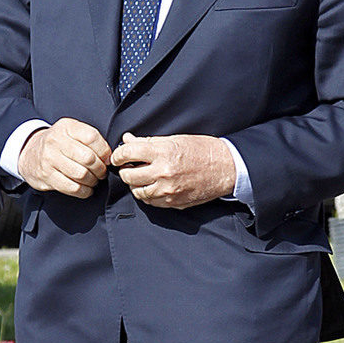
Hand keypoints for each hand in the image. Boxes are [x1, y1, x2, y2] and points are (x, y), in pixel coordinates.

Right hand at [17, 118, 110, 197]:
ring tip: (94, 180)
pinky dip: (84, 191)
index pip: (92, 137)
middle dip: (100, 169)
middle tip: (101, 172)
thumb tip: (109, 156)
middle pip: (88, 158)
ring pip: (81, 174)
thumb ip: (89, 139)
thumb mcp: (71, 132)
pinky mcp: (47, 176)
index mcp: (66, 127)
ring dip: (93, 181)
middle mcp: (56, 141)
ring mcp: (49, 159)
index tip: (107, 159)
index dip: (104, 151)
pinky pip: (72, 188)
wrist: (30, 154)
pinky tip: (86, 189)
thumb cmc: (58, 144)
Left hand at [111, 132, 235, 208]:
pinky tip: (152, 187)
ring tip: (141, 177)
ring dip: (136, 185)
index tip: (117, 157)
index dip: (118, 155)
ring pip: (138, 192)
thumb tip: (127, 140)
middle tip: (128, 167)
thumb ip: (148, 142)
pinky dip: (147, 195)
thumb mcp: (175, 139)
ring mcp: (168, 190)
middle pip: (129, 176)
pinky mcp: (173, 202)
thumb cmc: (202, 149)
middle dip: (125, 171)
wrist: (225, 167)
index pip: (128, 153)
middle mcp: (163, 173)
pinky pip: (150, 202)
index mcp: (163, 152)